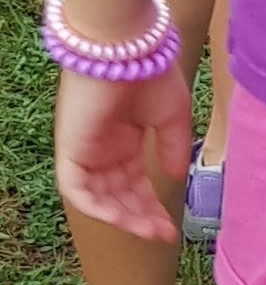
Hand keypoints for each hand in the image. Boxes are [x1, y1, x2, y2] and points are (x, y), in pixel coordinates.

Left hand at [56, 68, 189, 243]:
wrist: (126, 49)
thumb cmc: (152, 74)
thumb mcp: (173, 115)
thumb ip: (172, 147)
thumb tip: (174, 177)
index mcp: (126, 140)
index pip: (136, 182)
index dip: (153, 205)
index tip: (172, 227)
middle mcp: (104, 150)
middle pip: (119, 194)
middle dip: (141, 216)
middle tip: (163, 234)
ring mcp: (86, 151)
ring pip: (100, 197)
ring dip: (123, 216)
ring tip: (149, 230)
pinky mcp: (71, 149)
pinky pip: (78, 189)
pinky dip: (97, 206)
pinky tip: (121, 217)